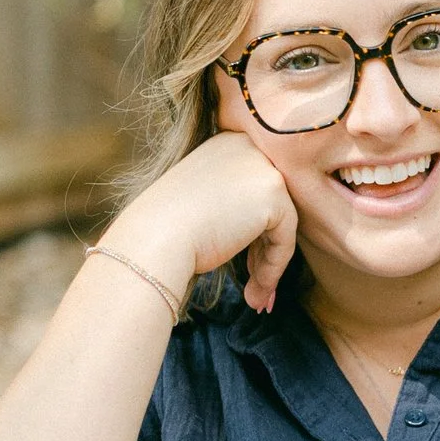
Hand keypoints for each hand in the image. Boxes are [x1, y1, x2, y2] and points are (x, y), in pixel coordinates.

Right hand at [101, 135, 296, 315]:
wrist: (155, 239)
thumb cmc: (165, 229)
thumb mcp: (202, 203)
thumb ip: (233, 205)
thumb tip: (257, 226)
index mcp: (226, 143)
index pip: (254, 190)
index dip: (253, 230)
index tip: (245, 263)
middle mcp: (247, 146)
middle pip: (272, 206)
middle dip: (264, 249)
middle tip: (255, 283)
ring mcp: (262, 165)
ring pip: (281, 224)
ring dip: (268, 264)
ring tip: (255, 297)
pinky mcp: (274, 191)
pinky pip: (285, 238)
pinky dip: (273, 267)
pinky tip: (256, 291)